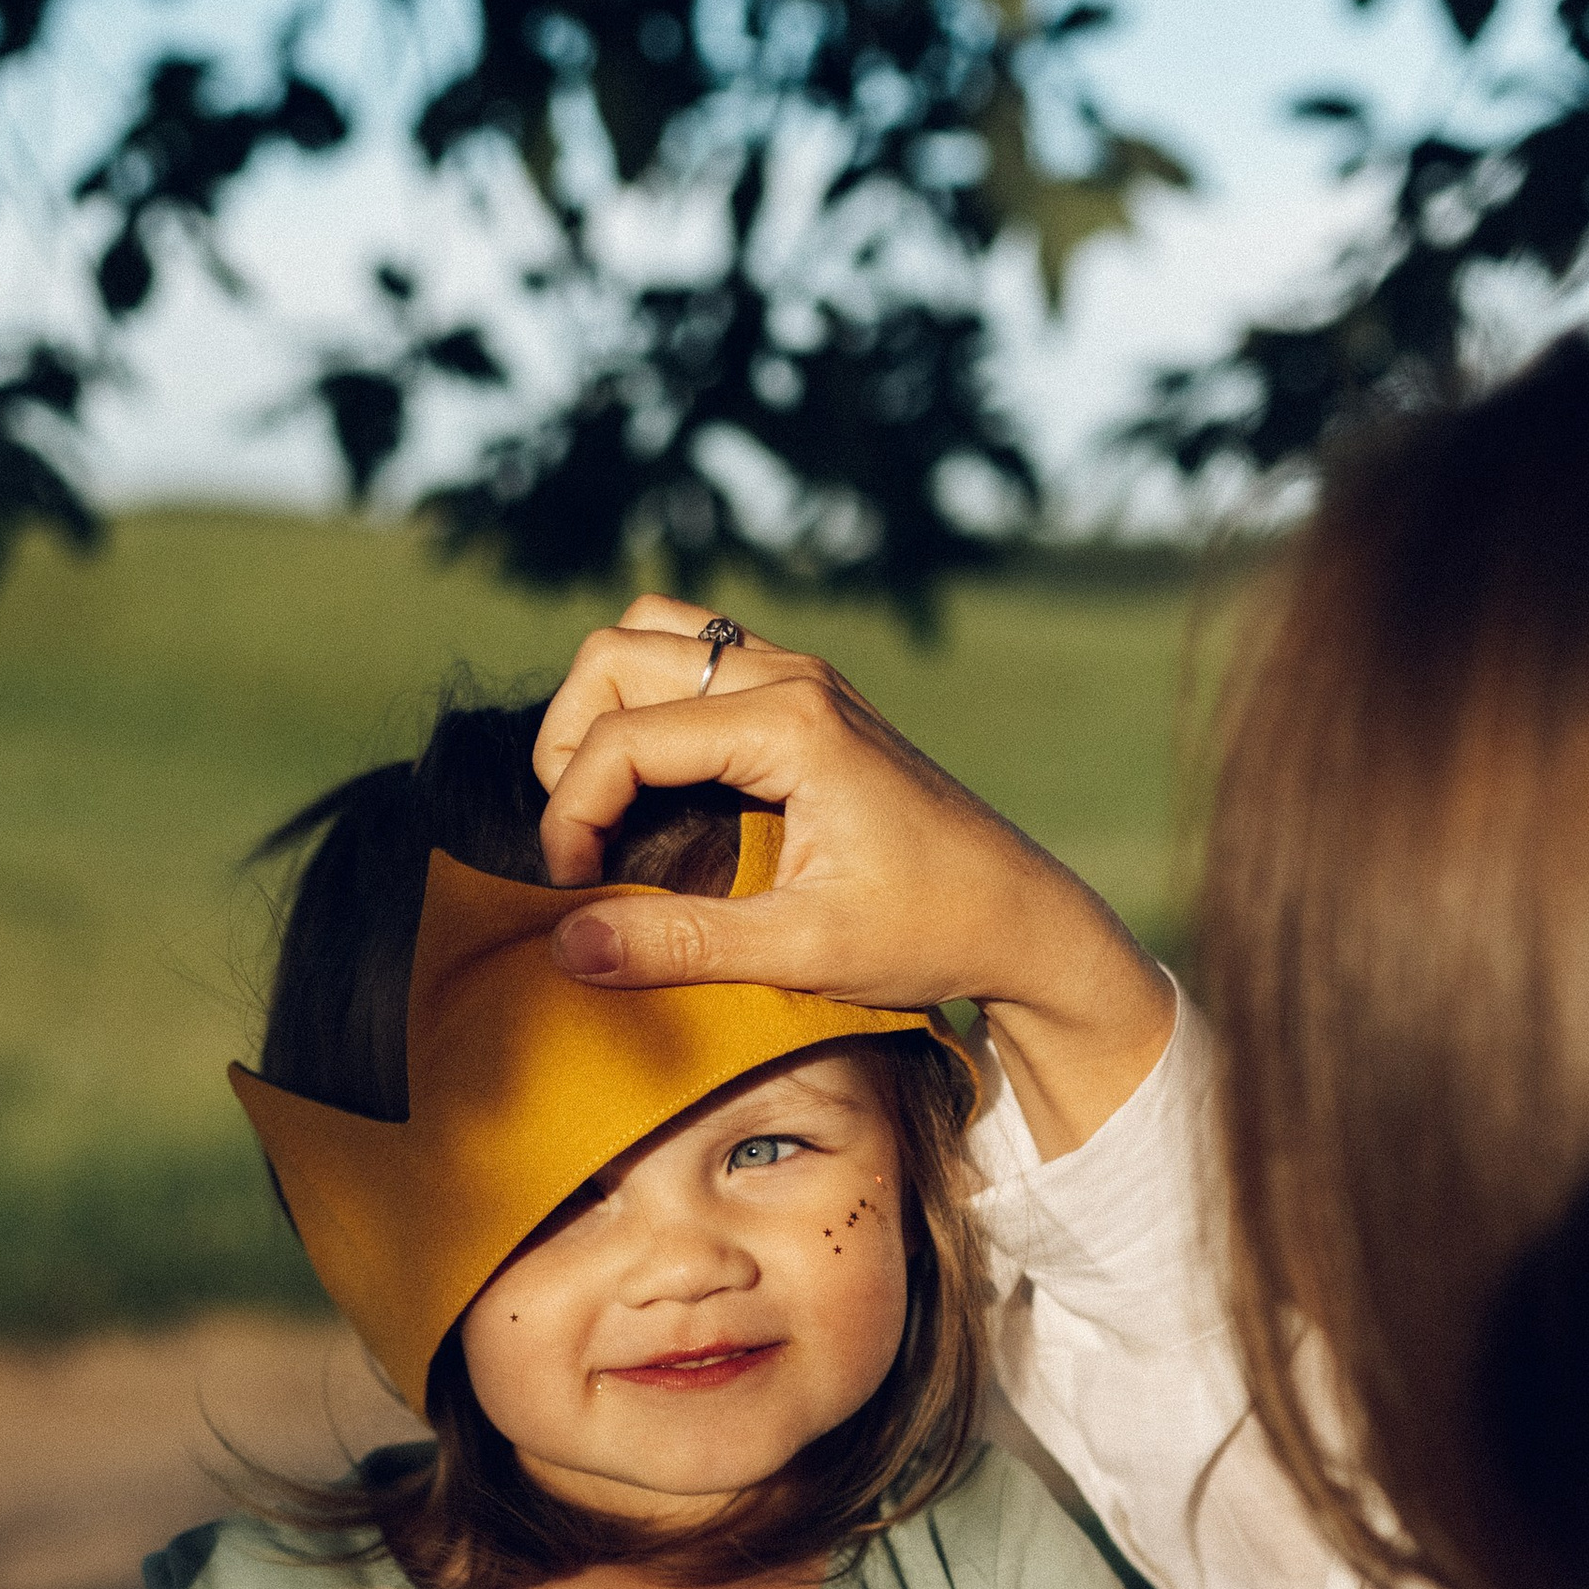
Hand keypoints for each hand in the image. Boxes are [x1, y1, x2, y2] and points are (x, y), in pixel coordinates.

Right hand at [530, 596, 1173, 1154]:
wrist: (1021, 918)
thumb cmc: (928, 934)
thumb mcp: (801, 952)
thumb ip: (678, 945)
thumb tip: (567, 947)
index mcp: (790, 725)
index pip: (624, 738)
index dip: (572, 815)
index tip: (576, 894)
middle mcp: (791, 676)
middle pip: (618, 652)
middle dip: (570, 744)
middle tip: (582, 841)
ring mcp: (801, 676)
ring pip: (652, 636)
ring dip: (605, 709)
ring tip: (608, 803)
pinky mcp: (807, 695)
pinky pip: (696, 658)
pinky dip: (651, 705)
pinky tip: (662, 788)